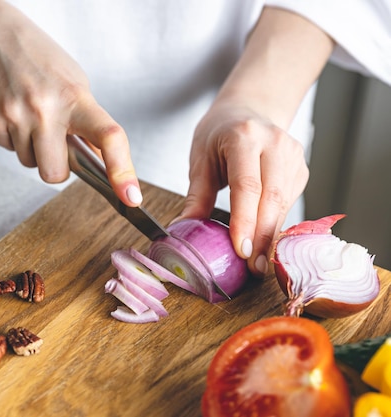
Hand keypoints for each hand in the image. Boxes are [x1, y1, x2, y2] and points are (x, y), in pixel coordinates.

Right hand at [0, 3, 141, 205]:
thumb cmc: (39, 60)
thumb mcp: (75, 83)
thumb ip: (88, 122)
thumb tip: (102, 161)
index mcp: (75, 98)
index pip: (108, 137)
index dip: (122, 171)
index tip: (130, 196)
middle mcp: (44, 108)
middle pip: (55, 173)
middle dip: (56, 166)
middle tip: (54, 143)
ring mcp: (14, 115)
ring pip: (29, 163)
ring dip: (32, 149)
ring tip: (29, 116)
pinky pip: (7, 149)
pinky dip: (12, 138)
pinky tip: (12, 112)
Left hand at [177, 101, 308, 275]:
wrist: (249, 109)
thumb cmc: (219, 133)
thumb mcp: (200, 159)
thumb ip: (196, 196)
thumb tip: (182, 231)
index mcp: (243, 137)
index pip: (247, 185)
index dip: (245, 221)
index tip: (241, 250)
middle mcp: (274, 143)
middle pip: (271, 198)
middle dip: (262, 237)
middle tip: (252, 268)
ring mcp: (293, 155)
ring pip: (284, 204)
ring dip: (271, 236)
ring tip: (258, 264)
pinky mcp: (301, 169)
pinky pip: (289, 203)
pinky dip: (276, 225)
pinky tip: (265, 242)